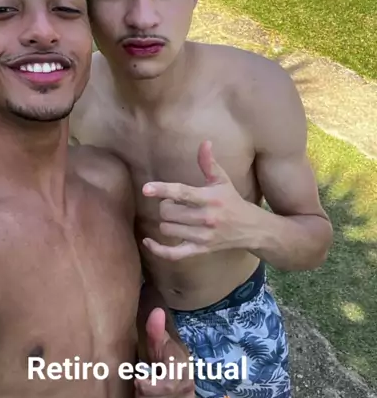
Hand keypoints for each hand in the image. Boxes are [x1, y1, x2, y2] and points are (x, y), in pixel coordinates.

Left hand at [135, 308, 194, 397]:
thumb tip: (156, 313)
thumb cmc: (168, 353)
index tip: (137, 379)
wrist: (183, 366)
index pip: (167, 386)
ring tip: (142, 389)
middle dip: (141, 395)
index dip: (149, 386)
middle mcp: (187, 390)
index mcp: (183, 371)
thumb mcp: (161, 340)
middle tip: (137, 381)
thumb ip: (156, 329)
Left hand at [141, 140, 256, 261]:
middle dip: (165, 207)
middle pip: (168, 213)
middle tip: (173, 204)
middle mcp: (206, 218)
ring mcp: (203, 237)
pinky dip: (158, 249)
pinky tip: (148, 241)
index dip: (162, 190)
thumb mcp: (222, 181)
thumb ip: (209, 163)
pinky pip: (173, 254)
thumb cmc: (231, 201)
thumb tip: (205, 142)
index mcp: (210, 198)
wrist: (251, 229)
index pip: (183, 193)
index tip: (145, 189)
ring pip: (167, 230)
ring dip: (166, 222)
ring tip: (175, 218)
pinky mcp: (200, 250)